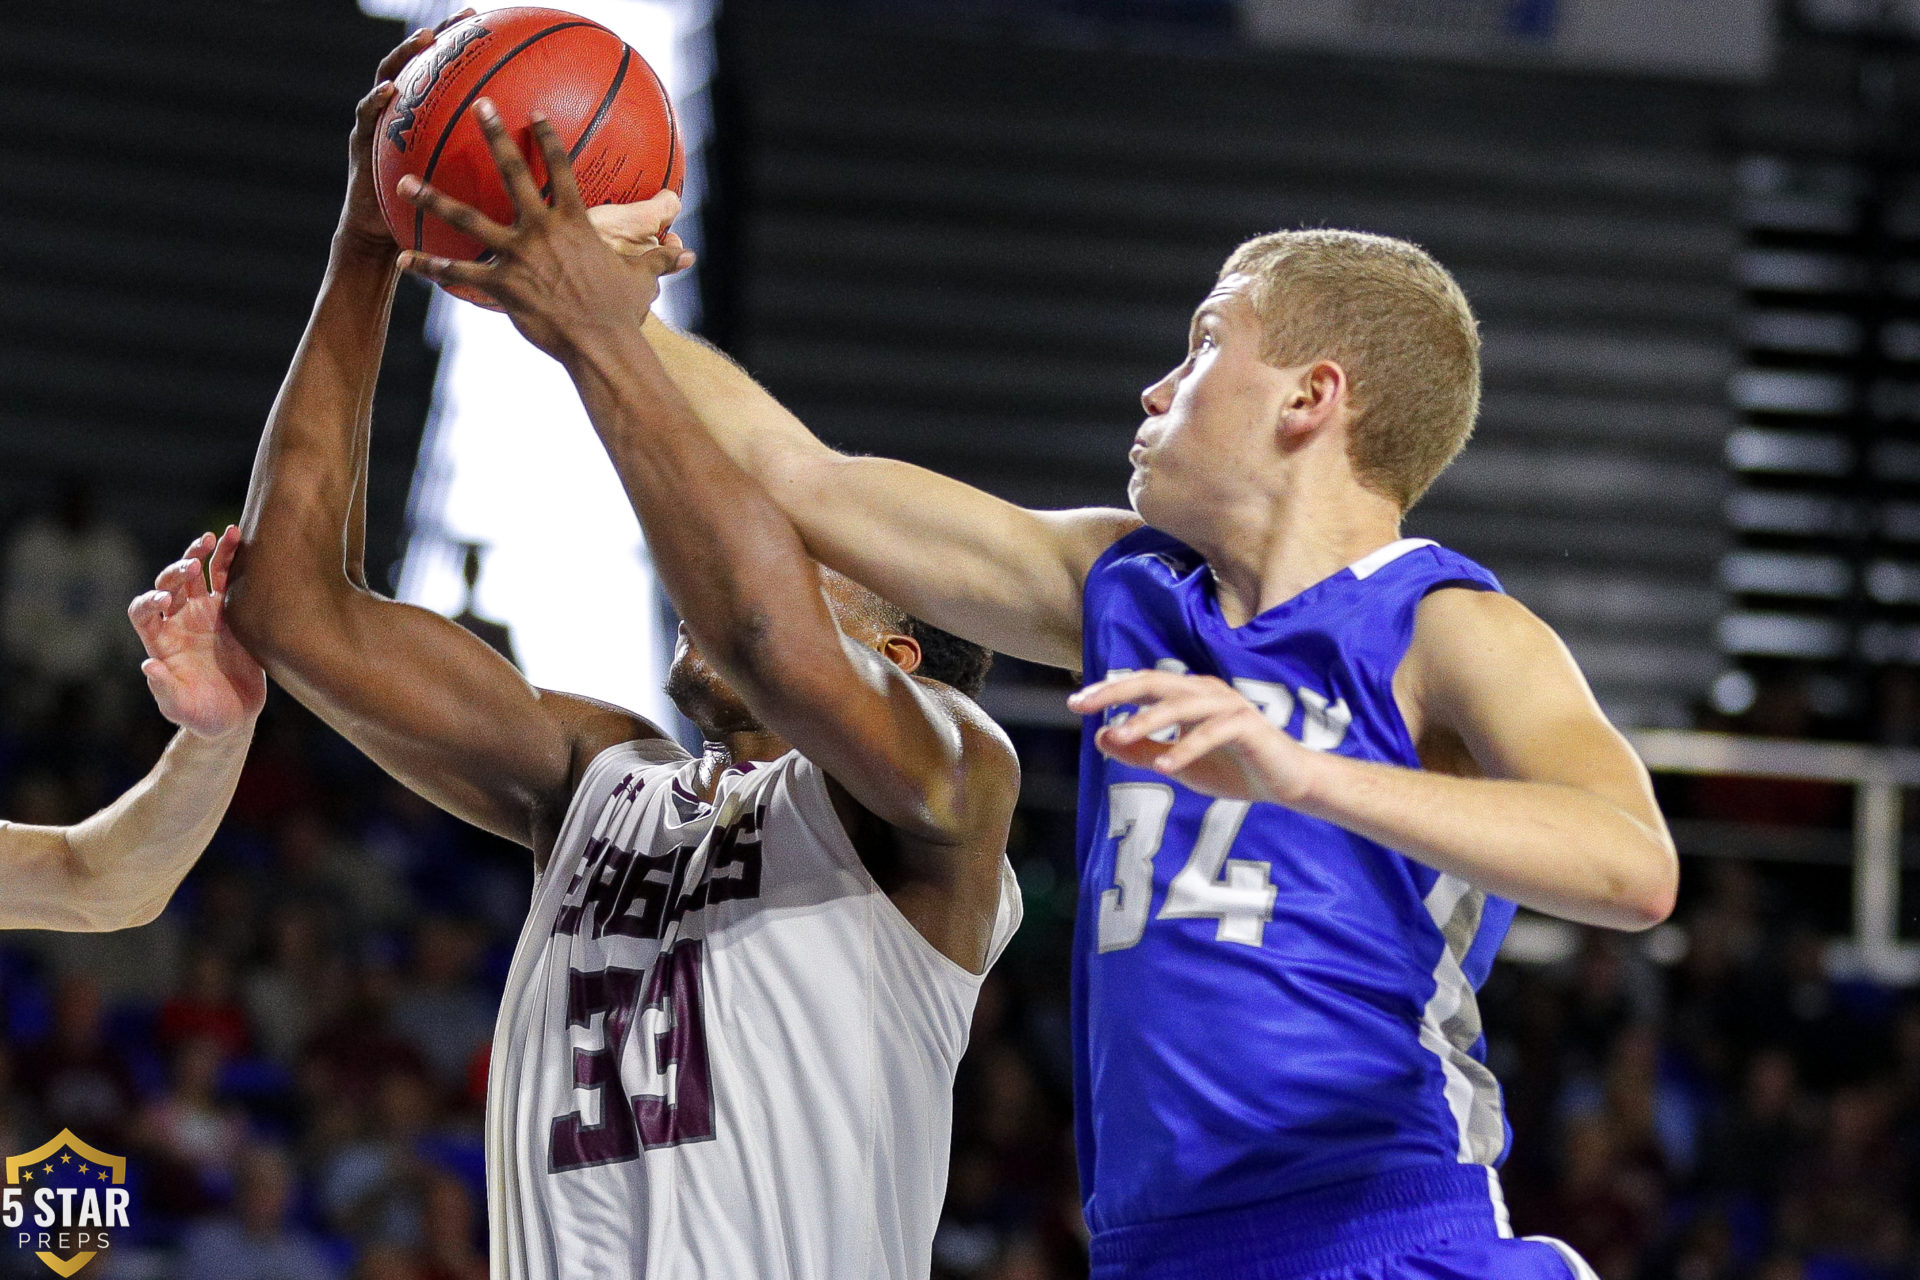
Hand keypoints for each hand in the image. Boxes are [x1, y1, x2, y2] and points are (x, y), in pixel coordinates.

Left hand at [129, 528, 267, 739]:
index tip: (166, 603)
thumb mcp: (181, 708)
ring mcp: (205, 614)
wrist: (234, 717)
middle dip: (176, 573)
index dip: (150, 602)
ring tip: (215, 538)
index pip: (143, 611)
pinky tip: (239, 539)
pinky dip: (231, 558)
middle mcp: (179, 622)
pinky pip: (228, 579)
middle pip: (169, 585)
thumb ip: (164, 689)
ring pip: (198, 574)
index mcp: (160, 641)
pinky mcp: (233, 613)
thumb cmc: (203, 717)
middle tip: (192, 568)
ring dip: (201, 555)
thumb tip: (148, 666)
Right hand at [337, 10, 475, 256]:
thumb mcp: (464, 195)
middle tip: (460, 19)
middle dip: (439, 40)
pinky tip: (389, 91)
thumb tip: (531, 170)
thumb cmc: (431, 220)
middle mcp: (404, 119)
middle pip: (421, 68)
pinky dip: (376, 101)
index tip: (490, 29)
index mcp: (427, 125)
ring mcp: (381, 128)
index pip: (448, 80)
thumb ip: (487, 175)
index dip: (466, 53)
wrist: (387, 242)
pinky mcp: (361, 146)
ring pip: (390, 80)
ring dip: (405, 56)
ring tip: (423, 39)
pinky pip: (367, 118)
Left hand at [395, 99, 694, 356]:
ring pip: (467, 217)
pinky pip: (458, 272)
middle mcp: (540, 229)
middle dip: (493, 136)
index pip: (560, 168)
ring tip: (403, 181)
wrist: (600, 343)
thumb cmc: (622, 311)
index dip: (547, 138)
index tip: (533, 113)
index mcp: (574, 222)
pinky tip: (402, 258)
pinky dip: (429, 266)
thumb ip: (660, 258)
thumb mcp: (644, 278)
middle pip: (511, 173)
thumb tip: (687, 251)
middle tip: (477, 106)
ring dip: (432, 197)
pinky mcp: (500, 285)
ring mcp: (517, 255)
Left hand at [1067, 671, 1317, 804]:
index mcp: (1188, 695)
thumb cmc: (1232, 767)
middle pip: (1156, 682)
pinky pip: (1213, 733)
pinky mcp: (1248, 727)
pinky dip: (1187, 748)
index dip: (1109, 690)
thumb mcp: (1177, 763)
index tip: (1075, 703)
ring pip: (1182, 705)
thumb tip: (1102, 737)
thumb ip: (1142, 750)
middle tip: (1084, 705)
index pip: (1142, 685)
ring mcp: (1229, 706)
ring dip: (1149, 721)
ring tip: (1121, 736)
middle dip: (1118, 692)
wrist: (1287, 782)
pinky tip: (1165, 767)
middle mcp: (1206, 692)